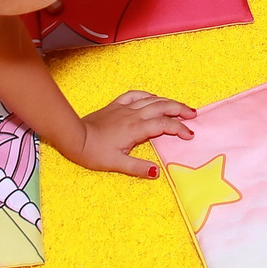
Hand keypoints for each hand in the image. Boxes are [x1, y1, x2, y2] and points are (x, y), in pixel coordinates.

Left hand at [75, 90, 195, 176]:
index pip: (164, 125)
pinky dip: (147, 95)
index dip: (179, 129)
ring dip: (167, 101)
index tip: (189, 135)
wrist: (74, 138)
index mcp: (136, 128)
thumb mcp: (117, 164)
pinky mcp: (115, 105)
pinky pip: (135, 95)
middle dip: (179, 109)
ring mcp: (124, 108)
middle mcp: (133, 115)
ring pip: (151, 100)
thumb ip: (138, 168)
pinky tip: (152, 97)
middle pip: (162, 107)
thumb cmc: (94, 153)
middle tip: (192, 115)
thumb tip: (157, 172)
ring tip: (179, 106)